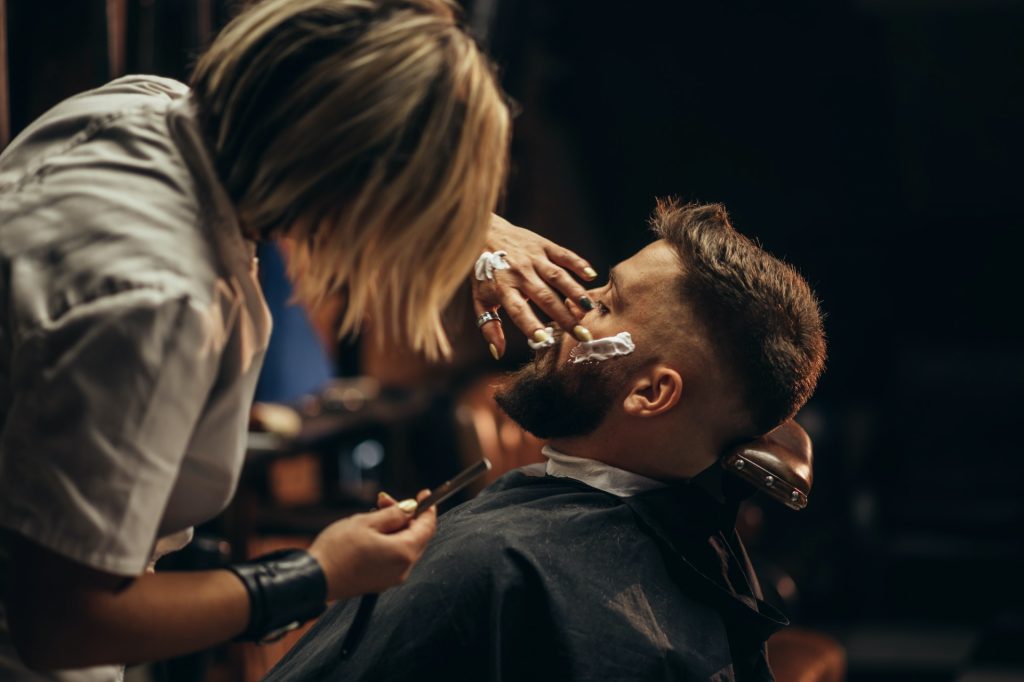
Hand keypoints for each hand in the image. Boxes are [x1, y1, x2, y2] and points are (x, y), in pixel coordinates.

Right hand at [308, 491, 435, 600]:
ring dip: (394, 527)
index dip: (427, 508)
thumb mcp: (366, 522)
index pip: (427, 527)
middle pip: (416, 536)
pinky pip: (393, 557)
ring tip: (373, 513)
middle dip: (405, 515)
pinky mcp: (380, 582)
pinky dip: (388, 541)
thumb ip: (393, 514)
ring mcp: (392, 578)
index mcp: (403, 553)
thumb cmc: (338, 550)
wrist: (314, 579)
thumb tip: (410, 508)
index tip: (424, 494)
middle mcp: (403, 569)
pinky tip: (372, 531)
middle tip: (384, 500)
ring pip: (403, 546)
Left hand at [474, 214, 597, 358]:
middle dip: (564, 317)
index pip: (519, 310)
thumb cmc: (483, 271)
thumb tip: (497, 353)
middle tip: (582, 335)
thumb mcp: (480, 300)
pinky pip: (563, 255)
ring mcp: (533, 257)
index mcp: (503, 288)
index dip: (531, 325)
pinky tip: (591, 276)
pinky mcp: (543, 245)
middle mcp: (519, 272)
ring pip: (558, 277)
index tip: (545, 340)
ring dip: (575, 293)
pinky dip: (578, 263)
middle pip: (545, 297)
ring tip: (589, 310)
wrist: (484, 231)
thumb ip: (489, 327)